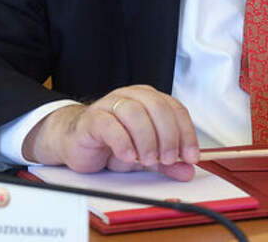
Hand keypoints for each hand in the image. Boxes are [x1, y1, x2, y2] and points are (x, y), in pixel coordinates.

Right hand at [22, 85, 200, 180]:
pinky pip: (110, 125)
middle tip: (168, 158)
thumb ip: (167, 163)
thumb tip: (187, 170)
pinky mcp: (93, 118)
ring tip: (148, 159)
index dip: (186, 133)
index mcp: (149, 100)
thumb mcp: (145, 155)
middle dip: (167, 136)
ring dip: (146, 139)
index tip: (190, 156)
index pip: (175, 109)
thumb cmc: (112, 143)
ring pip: (134, 113)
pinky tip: (128, 156)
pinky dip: (123, 142)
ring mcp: (111, 105)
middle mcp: (132, 97)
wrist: (77, 142)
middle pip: (157, 108)